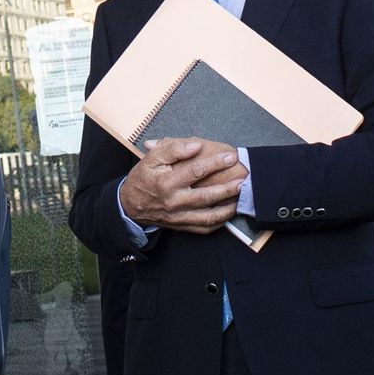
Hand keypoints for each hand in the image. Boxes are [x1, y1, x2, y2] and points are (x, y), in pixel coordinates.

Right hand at [119, 138, 244, 232]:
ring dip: (228, 208)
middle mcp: (174, 202)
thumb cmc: (143, 178)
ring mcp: (178, 217)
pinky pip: (204, 228)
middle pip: (206, 196)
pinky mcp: (181, 226)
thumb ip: (172, 149)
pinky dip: (219, 222)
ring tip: (241, 198)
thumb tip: (195, 146)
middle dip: (227, 188)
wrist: (130, 205)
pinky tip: (229, 213)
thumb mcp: (151, 158)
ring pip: (208, 216)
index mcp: (166, 183)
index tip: (230, 157)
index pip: (195, 171)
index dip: (215, 163)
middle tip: (243, 179)